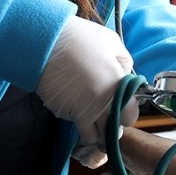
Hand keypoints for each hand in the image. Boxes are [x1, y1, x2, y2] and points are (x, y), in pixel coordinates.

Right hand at [36, 17, 138, 164]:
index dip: (127, 110)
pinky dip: (75, 115)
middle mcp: (99, 108)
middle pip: (111, 132)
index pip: (130, 117)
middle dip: (111, 123)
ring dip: (94, 126)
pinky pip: (72, 121)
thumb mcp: (113, 44)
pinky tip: (72, 97)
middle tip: (107, 109)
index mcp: (116, 90)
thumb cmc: (82, 39)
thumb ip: (125, 64)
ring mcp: (78, 113)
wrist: (45, 42)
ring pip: (91, 135)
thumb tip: (126, 77)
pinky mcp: (60, 112)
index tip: (123, 102)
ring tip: (90, 108)